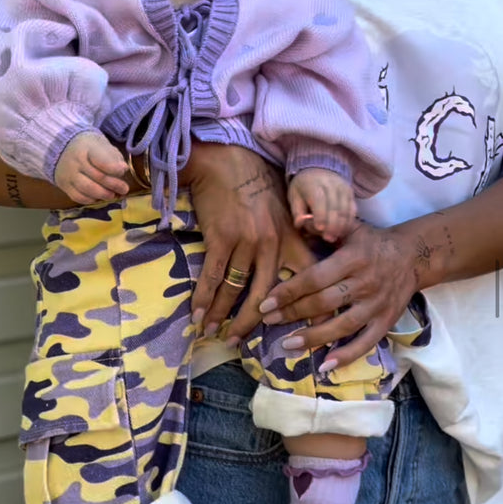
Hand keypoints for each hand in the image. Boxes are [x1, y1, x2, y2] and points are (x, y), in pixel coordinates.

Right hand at [54, 132, 128, 203]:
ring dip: (103, 194)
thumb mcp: (103, 145)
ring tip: (113, 195)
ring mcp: (68, 174)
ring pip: (87, 189)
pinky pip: (78, 197)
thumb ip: (114, 157)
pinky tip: (99, 198)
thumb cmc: (90, 147)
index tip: (123, 170)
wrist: (62, 148)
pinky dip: (91, 199)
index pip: (101, 160)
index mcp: (88, 148)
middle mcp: (76, 161)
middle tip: (124, 189)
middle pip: (97, 176)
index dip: (114, 168)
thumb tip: (123, 169)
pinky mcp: (64, 186)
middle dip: (114, 185)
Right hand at [182, 142, 314, 340]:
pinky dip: (204, 298)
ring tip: (213, 332)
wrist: (226, 160)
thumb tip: (305, 261)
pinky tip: (198, 314)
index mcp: (291, 237)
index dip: (305, 308)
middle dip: (250, 323)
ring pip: (235, 289)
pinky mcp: (221, 238)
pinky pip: (213, 276)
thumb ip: (295, 235)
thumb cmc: (257, 181)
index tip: (302, 333)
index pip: (304, 279)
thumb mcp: (285, 207)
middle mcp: (272, 244)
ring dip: (223, 315)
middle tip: (238, 342)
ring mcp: (246, 242)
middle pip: (265, 295)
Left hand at [259, 220, 418, 368]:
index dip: (289, 291)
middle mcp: (365, 283)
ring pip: (342, 326)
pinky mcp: (386, 321)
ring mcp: (376, 305)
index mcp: (352, 259)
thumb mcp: (350, 226)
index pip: (315, 278)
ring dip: (314, 338)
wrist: (412, 256)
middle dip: (293, 313)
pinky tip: (325, 366)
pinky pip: (366, 342)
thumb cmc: (372, 241)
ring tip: (288, 344)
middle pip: (324, 303)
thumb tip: (296, 220)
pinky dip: (347, 356)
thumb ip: (322, 225)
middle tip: (267, 321)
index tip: (266, 302)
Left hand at [288, 167, 355, 241]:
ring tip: (336, 237)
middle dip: (332, 225)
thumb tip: (300, 224)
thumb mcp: (294, 196)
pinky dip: (349, 221)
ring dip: (342, 225)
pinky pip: (353, 208)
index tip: (320, 229)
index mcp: (313, 185)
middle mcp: (330, 185)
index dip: (321, 216)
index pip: (319, 201)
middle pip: (335, 207)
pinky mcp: (350, 192)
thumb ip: (297, 211)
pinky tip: (343, 230)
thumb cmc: (303, 187)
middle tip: (329, 239)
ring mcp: (343, 188)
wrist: (318, 168)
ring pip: (346, 209)